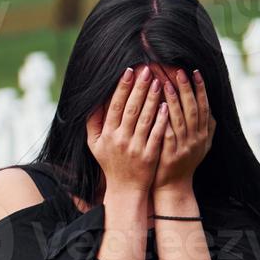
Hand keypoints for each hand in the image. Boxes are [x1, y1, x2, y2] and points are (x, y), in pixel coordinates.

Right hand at [87, 65, 167, 196]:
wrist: (125, 190)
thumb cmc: (110, 163)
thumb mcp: (95, 144)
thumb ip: (93, 122)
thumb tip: (94, 100)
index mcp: (108, 134)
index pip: (115, 106)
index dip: (122, 88)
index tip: (129, 71)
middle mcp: (121, 140)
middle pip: (131, 109)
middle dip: (139, 88)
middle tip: (147, 69)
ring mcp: (136, 148)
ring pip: (145, 119)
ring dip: (152, 99)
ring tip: (159, 82)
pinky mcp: (150, 156)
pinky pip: (156, 135)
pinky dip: (161, 120)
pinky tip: (167, 106)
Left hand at [154, 68, 213, 191]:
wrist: (174, 187)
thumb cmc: (184, 163)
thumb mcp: (202, 146)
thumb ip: (207, 129)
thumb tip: (211, 109)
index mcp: (203, 135)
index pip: (203, 107)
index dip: (200, 89)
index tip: (195, 72)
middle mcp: (196, 139)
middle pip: (192, 110)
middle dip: (186, 89)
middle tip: (179, 71)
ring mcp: (184, 147)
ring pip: (180, 119)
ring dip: (174, 99)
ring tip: (165, 82)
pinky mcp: (170, 154)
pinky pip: (167, 133)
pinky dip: (164, 119)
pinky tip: (158, 106)